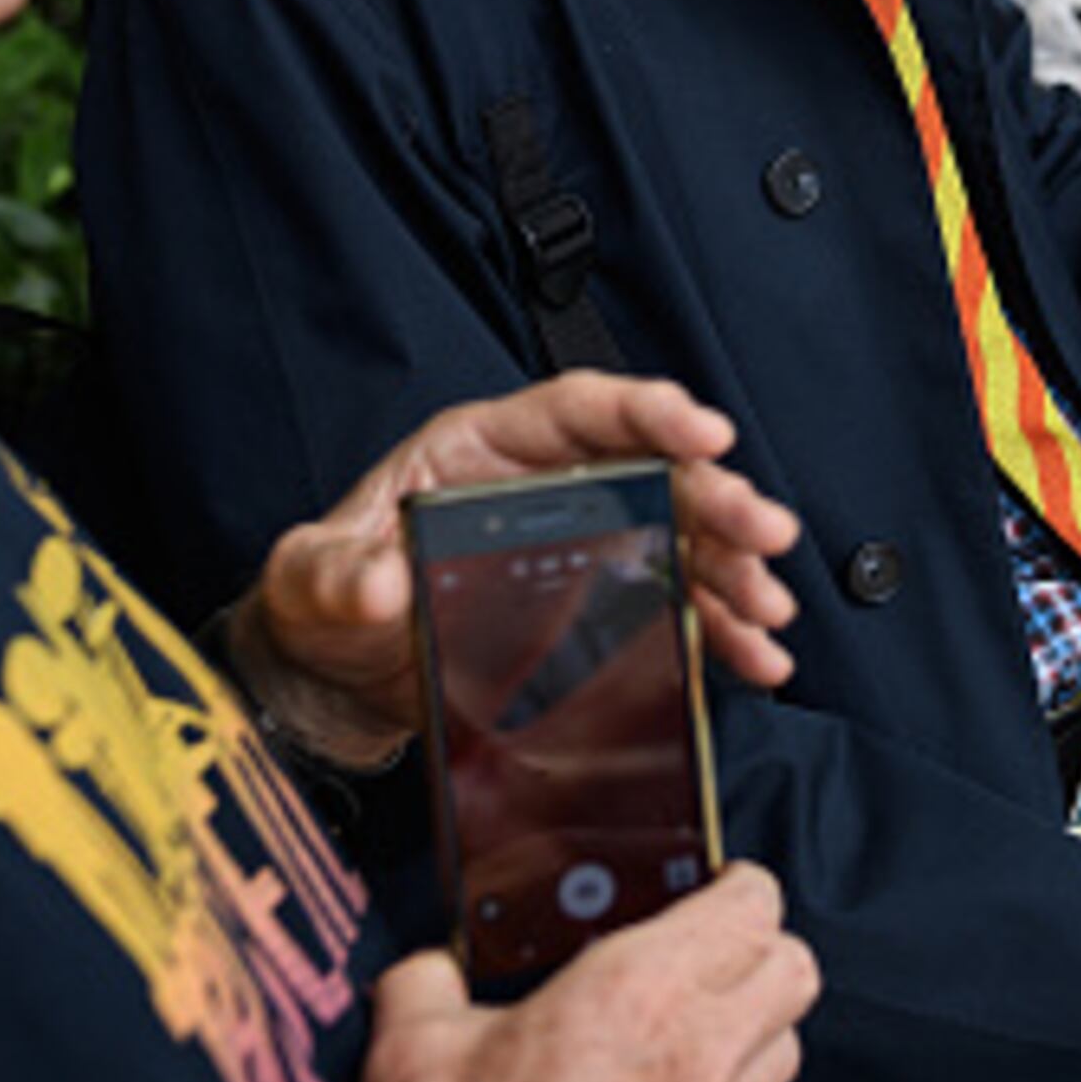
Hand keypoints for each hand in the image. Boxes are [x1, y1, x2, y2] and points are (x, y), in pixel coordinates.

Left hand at [229, 374, 803, 769]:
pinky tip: (753, 656)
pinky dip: (717, 632)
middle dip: (717, 499)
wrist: (337, 672)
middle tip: (763, 532)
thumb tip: (377, 581)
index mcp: (486, 448)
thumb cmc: (327, 597)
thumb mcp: (312, 578)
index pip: (580, 409)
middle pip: (652, 472)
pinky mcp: (596, 609)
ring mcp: (581, 547)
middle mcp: (549, 486)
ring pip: (678, 539)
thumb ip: (338, 575)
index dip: (648, 411)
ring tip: (768, 606)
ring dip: (731, 570)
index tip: (702, 428)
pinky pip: (672, 609)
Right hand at [324, 866, 815, 1081]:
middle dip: (758, 949)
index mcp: (640, 993)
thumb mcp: (408, 1053)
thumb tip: (426, 971)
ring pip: (784, 1052)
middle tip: (698, 953)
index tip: (700, 884)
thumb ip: (426, 984)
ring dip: (748, 1030)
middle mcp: (701, 1059)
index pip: (753, 901)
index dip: (733, 882)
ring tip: (677, 1034)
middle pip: (796, 969)